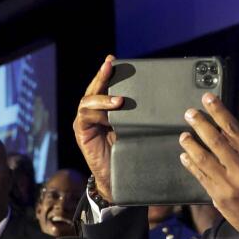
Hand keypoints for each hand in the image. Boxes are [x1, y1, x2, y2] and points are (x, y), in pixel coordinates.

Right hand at [72, 54, 123, 201]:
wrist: (116, 179)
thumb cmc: (127, 154)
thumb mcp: (134, 130)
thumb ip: (137, 116)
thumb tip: (157, 101)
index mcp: (106, 109)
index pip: (106, 87)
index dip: (108, 73)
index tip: (114, 60)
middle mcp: (94, 112)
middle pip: (95, 88)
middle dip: (102, 75)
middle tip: (110, 64)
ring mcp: (86, 120)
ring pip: (89, 99)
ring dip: (102, 96)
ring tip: (119, 99)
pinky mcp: (81, 130)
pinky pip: (85, 115)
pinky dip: (97, 111)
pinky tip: (110, 112)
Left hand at [179, 93, 238, 238]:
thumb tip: (225, 132)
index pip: (234, 130)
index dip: (219, 112)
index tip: (208, 100)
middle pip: (216, 141)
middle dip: (201, 124)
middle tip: (190, 114)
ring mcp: (229, 185)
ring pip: (204, 159)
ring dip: (191, 144)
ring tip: (184, 135)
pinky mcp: (218, 197)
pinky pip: (200, 177)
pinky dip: (191, 165)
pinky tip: (185, 157)